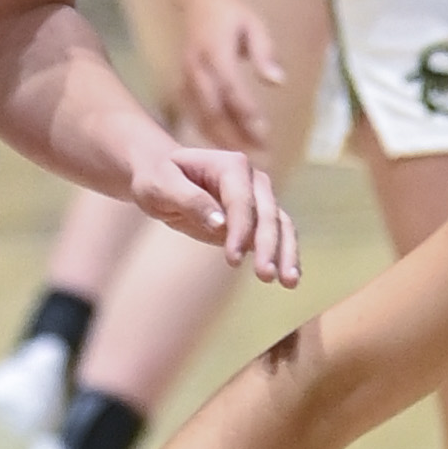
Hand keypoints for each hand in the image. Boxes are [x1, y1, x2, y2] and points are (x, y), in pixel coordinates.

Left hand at [129, 138, 298, 288]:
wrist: (164, 179)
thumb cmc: (158, 179)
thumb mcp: (161, 187)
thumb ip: (189, 200)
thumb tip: (220, 225)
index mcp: (230, 166)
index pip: (241, 201)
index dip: (240, 229)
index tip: (233, 259)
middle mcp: (253, 180)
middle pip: (268, 215)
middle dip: (269, 246)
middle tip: (265, 275)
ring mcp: (259, 199)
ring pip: (281, 226)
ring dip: (286, 254)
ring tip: (289, 282)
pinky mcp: (259, 219)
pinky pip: (278, 237)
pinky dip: (284, 257)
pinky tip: (288, 279)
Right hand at [177, 0, 285, 153]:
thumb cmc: (233, 13)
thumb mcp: (255, 25)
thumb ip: (265, 54)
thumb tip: (277, 82)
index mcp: (214, 51)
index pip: (231, 89)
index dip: (247, 113)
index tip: (265, 133)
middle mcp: (195, 68)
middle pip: (213, 109)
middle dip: (236, 135)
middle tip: (260, 155)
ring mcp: (185, 77)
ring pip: (201, 116)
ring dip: (222, 139)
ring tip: (246, 158)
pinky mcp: (182, 84)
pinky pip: (193, 114)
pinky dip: (208, 133)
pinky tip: (224, 148)